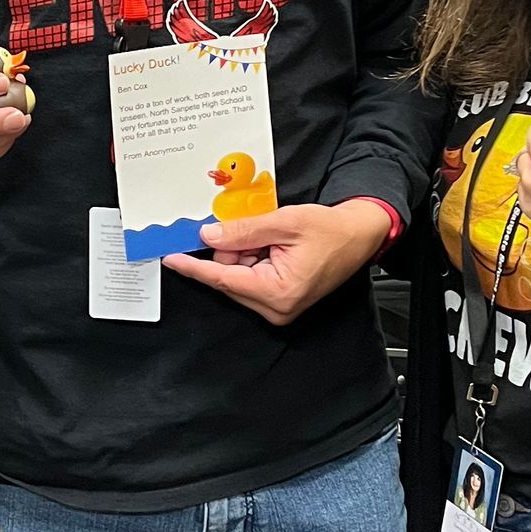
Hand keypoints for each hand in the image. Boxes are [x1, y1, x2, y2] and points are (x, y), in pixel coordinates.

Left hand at [163, 199, 392, 326]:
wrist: (359, 236)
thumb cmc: (332, 231)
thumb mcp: (284, 222)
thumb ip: (243, 230)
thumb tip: (209, 236)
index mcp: (278, 292)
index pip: (223, 279)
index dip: (194, 267)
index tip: (172, 259)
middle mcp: (277, 308)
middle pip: (229, 277)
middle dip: (233, 251)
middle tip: (258, 231)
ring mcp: (279, 309)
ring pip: (238, 278)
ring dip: (246, 255)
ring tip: (274, 240)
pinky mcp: (280, 303)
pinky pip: (250, 281)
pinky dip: (253, 261)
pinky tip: (273, 249)